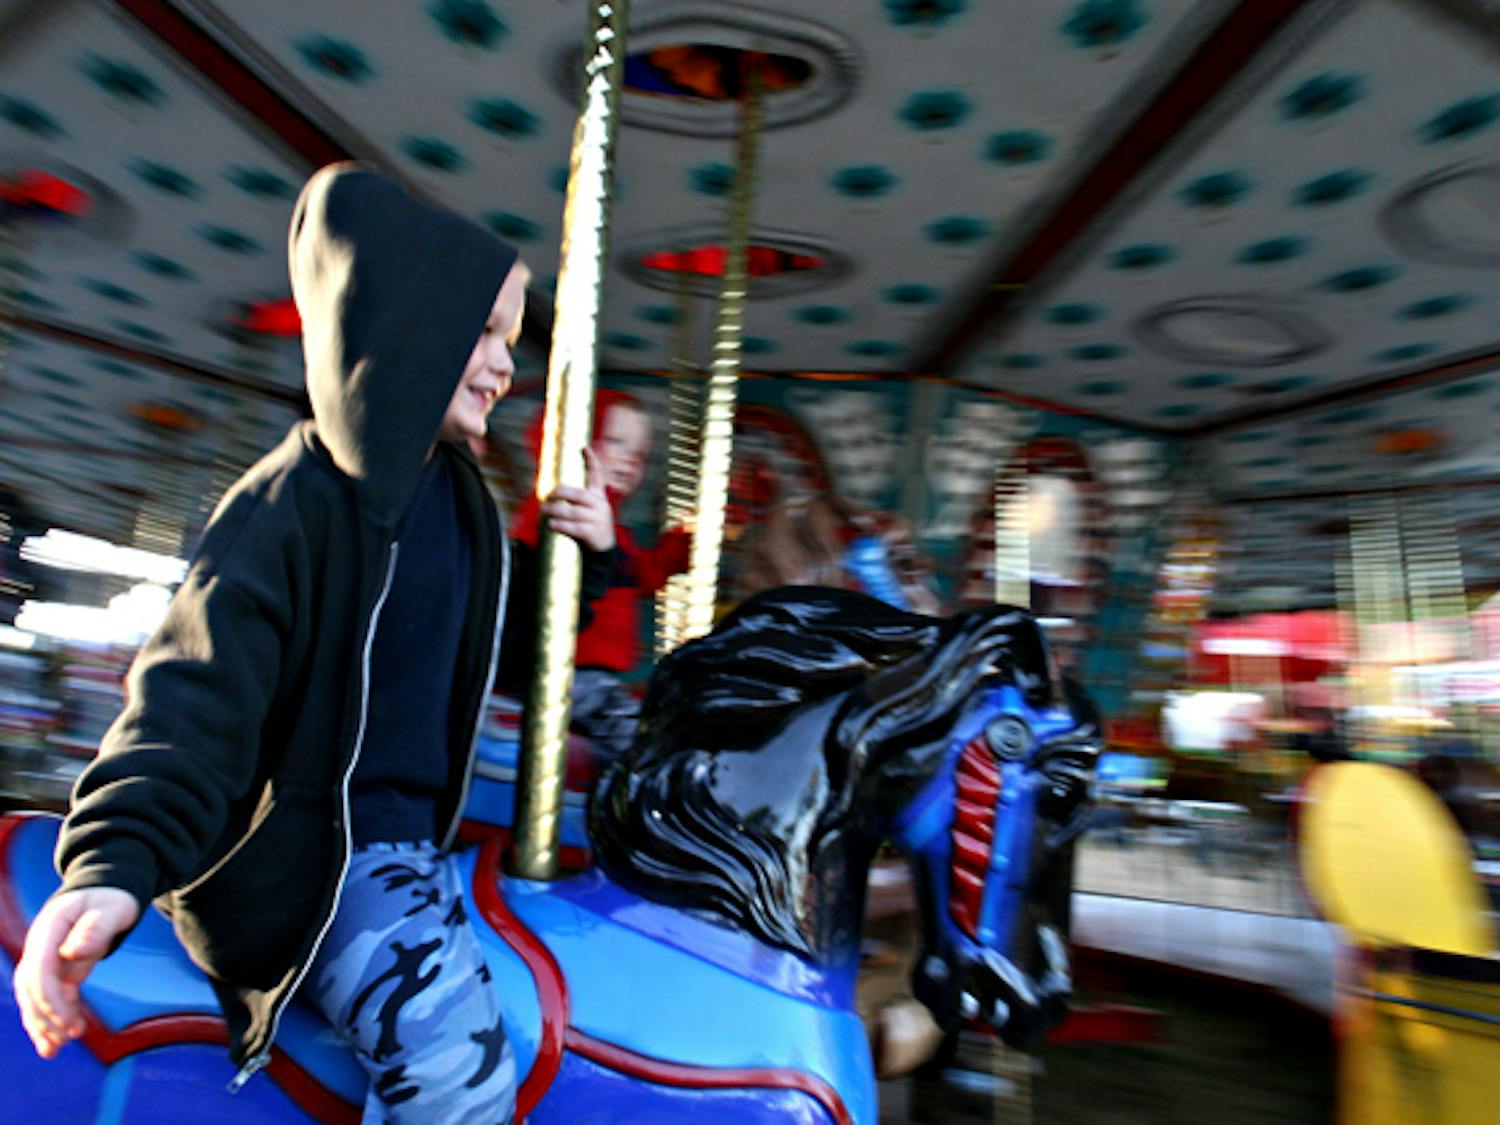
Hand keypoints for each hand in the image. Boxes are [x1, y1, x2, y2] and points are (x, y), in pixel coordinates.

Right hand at [14, 887, 138, 1058]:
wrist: (104, 893)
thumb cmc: (110, 899)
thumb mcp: (111, 907)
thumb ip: (95, 929)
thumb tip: (71, 954)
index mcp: (50, 928)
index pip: (39, 969)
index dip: (51, 998)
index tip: (71, 1021)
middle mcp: (39, 946)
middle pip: (31, 988)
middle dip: (47, 1016)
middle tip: (71, 1036)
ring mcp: (42, 959)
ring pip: (32, 997)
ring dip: (41, 1024)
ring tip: (54, 1050)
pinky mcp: (52, 971)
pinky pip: (44, 999)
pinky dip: (47, 1021)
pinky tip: (52, 1045)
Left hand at [540, 447, 614, 551]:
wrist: (603, 550)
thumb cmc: (590, 526)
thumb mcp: (589, 510)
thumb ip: (576, 500)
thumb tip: (550, 493)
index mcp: (598, 497)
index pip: (597, 475)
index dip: (591, 460)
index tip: (584, 446)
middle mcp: (599, 505)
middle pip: (578, 494)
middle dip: (559, 493)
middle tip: (546, 496)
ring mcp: (597, 519)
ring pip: (573, 512)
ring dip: (555, 511)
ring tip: (543, 511)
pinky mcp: (593, 533)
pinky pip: (574, 527)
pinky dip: (561, 525)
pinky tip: (551, 525)